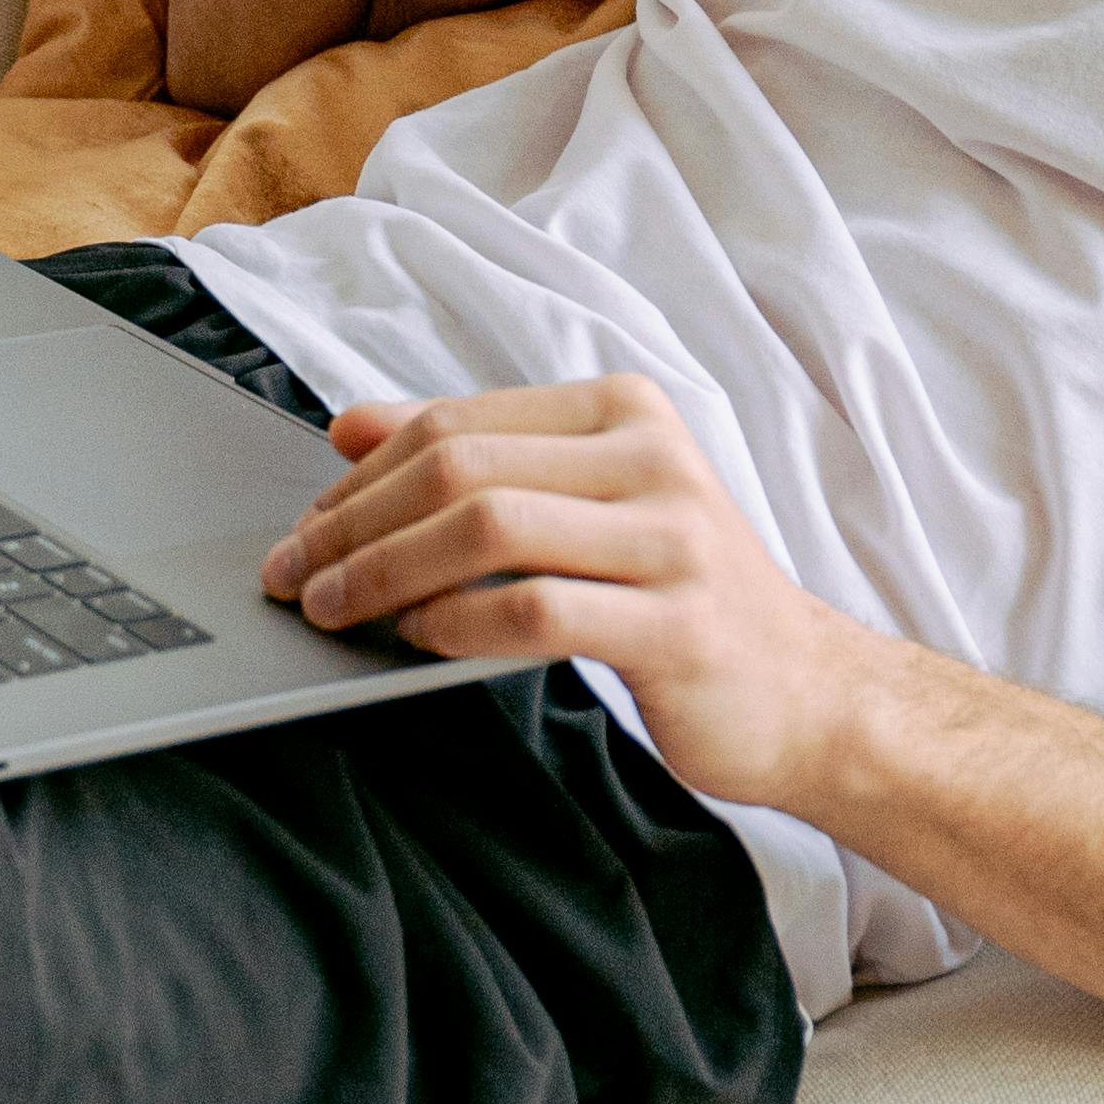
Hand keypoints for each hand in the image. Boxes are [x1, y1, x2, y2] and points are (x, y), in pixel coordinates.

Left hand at [262, 372, 859, 816]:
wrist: (808, 694)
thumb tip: (347, 426)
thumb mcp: (583, 505)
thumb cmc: (677, 599)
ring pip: (489, 529)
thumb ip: (479, 458)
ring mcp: (672, 538)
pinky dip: (457, 623)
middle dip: (355, 525)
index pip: (455, 423)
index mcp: (623, 410)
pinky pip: (536, 611)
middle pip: (461, 468)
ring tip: (337, 611)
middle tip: (295, 577)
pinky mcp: (678, 624)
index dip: (359, 477)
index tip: (302, 529)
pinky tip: (418, 641)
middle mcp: (653, 457)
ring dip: (387, 574)